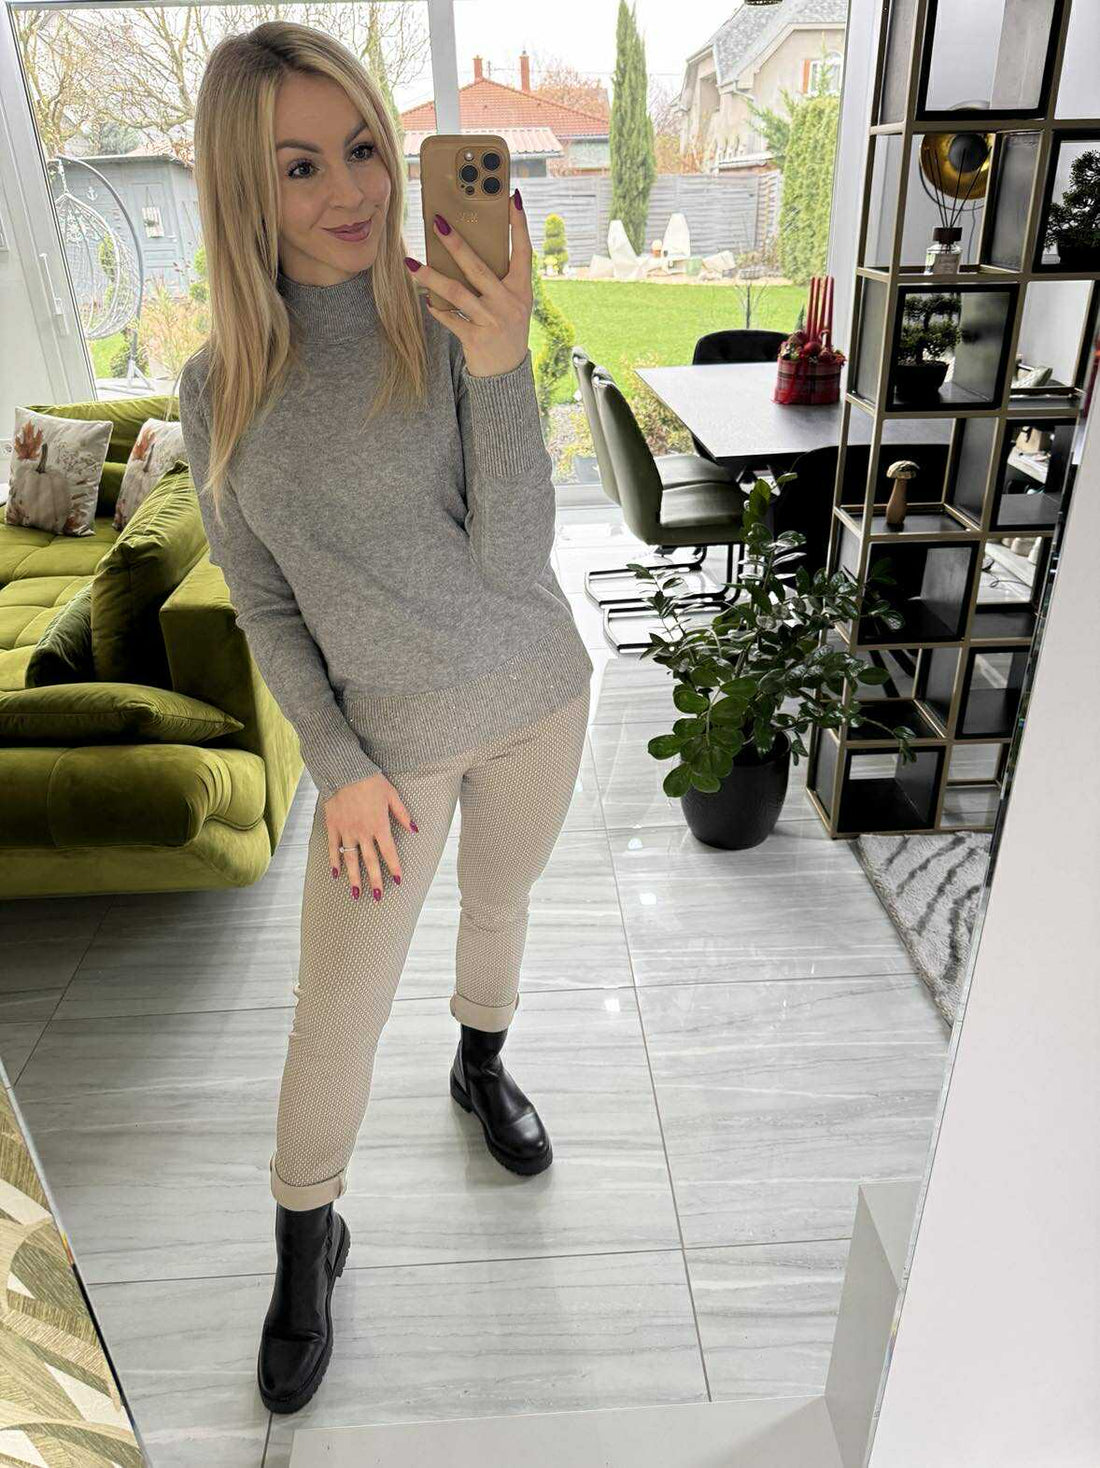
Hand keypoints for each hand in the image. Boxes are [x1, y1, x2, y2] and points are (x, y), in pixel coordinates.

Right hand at [323, 772, 414, 901]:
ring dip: (354, 878)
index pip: (389, 852)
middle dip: (374, 880)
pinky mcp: (332, 827)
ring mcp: (346, 830)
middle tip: (378, 896)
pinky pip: (333, 848)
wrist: (344, 771)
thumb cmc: (371, 781)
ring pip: (350, 859)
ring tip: (356, 894)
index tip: (397, 881)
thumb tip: (415, 830)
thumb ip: (403, 814)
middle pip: (370, 861)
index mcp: (379, 825)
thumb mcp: (392, 795)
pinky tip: (336, 874)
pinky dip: (334, 862)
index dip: (394, 867)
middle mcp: (362, 832)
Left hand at [407, 190, 531, 377]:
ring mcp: (492, 320)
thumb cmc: (505, 327)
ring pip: (457, 292)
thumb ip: (499, 278)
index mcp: (522, 289)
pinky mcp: (476, 338)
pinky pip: (450, 319)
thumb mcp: (512, 301)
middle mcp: (509, 302)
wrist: (506, 371)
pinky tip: (426, 300)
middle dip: (456, 244)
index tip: (512, 197)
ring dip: (431, 277)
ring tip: (411, 264)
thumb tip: (466, 249)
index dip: (519, 225)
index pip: (524, 250)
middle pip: (479, 267)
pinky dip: (437, 309)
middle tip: (437, 223)